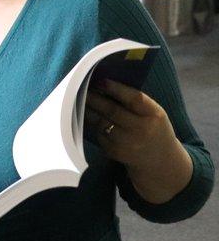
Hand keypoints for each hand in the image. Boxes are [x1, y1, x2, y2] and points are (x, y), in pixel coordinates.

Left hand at [85, 79, 191, 201]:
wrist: (159, 160)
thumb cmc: (153, 128)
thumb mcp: (153, 113)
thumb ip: (134, 101)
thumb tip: (104, 84)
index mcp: (154, 116)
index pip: (134, 99)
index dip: (116, 88)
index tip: (101, 80)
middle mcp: (141, 130)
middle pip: (112, 110)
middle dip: (95, 97)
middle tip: (82, 87)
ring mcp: (126, 143)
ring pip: (101, 122)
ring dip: (88, 109)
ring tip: (81, 99)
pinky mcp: (113, 152)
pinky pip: (98, 133)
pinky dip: (92, 123)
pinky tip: (88, 115)